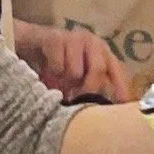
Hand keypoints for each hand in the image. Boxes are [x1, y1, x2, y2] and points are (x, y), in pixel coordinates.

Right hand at [15, 21, 130, 102]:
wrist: (32, 41)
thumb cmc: (60, 63)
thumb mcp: (79, 76)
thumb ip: (91, 89)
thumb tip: (105, 114)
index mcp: (102, 51)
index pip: (116, 71)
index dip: (121, 89)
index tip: (121, 107)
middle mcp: (92, 42)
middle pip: (98, 70)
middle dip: (89, 90)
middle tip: (80, 103)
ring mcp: (73, 38)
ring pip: (75, 72)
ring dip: (66, 84)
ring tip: (60, 87)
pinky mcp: (54, 39)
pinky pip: (57, 68)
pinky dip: (51, 78)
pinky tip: (47, 77)